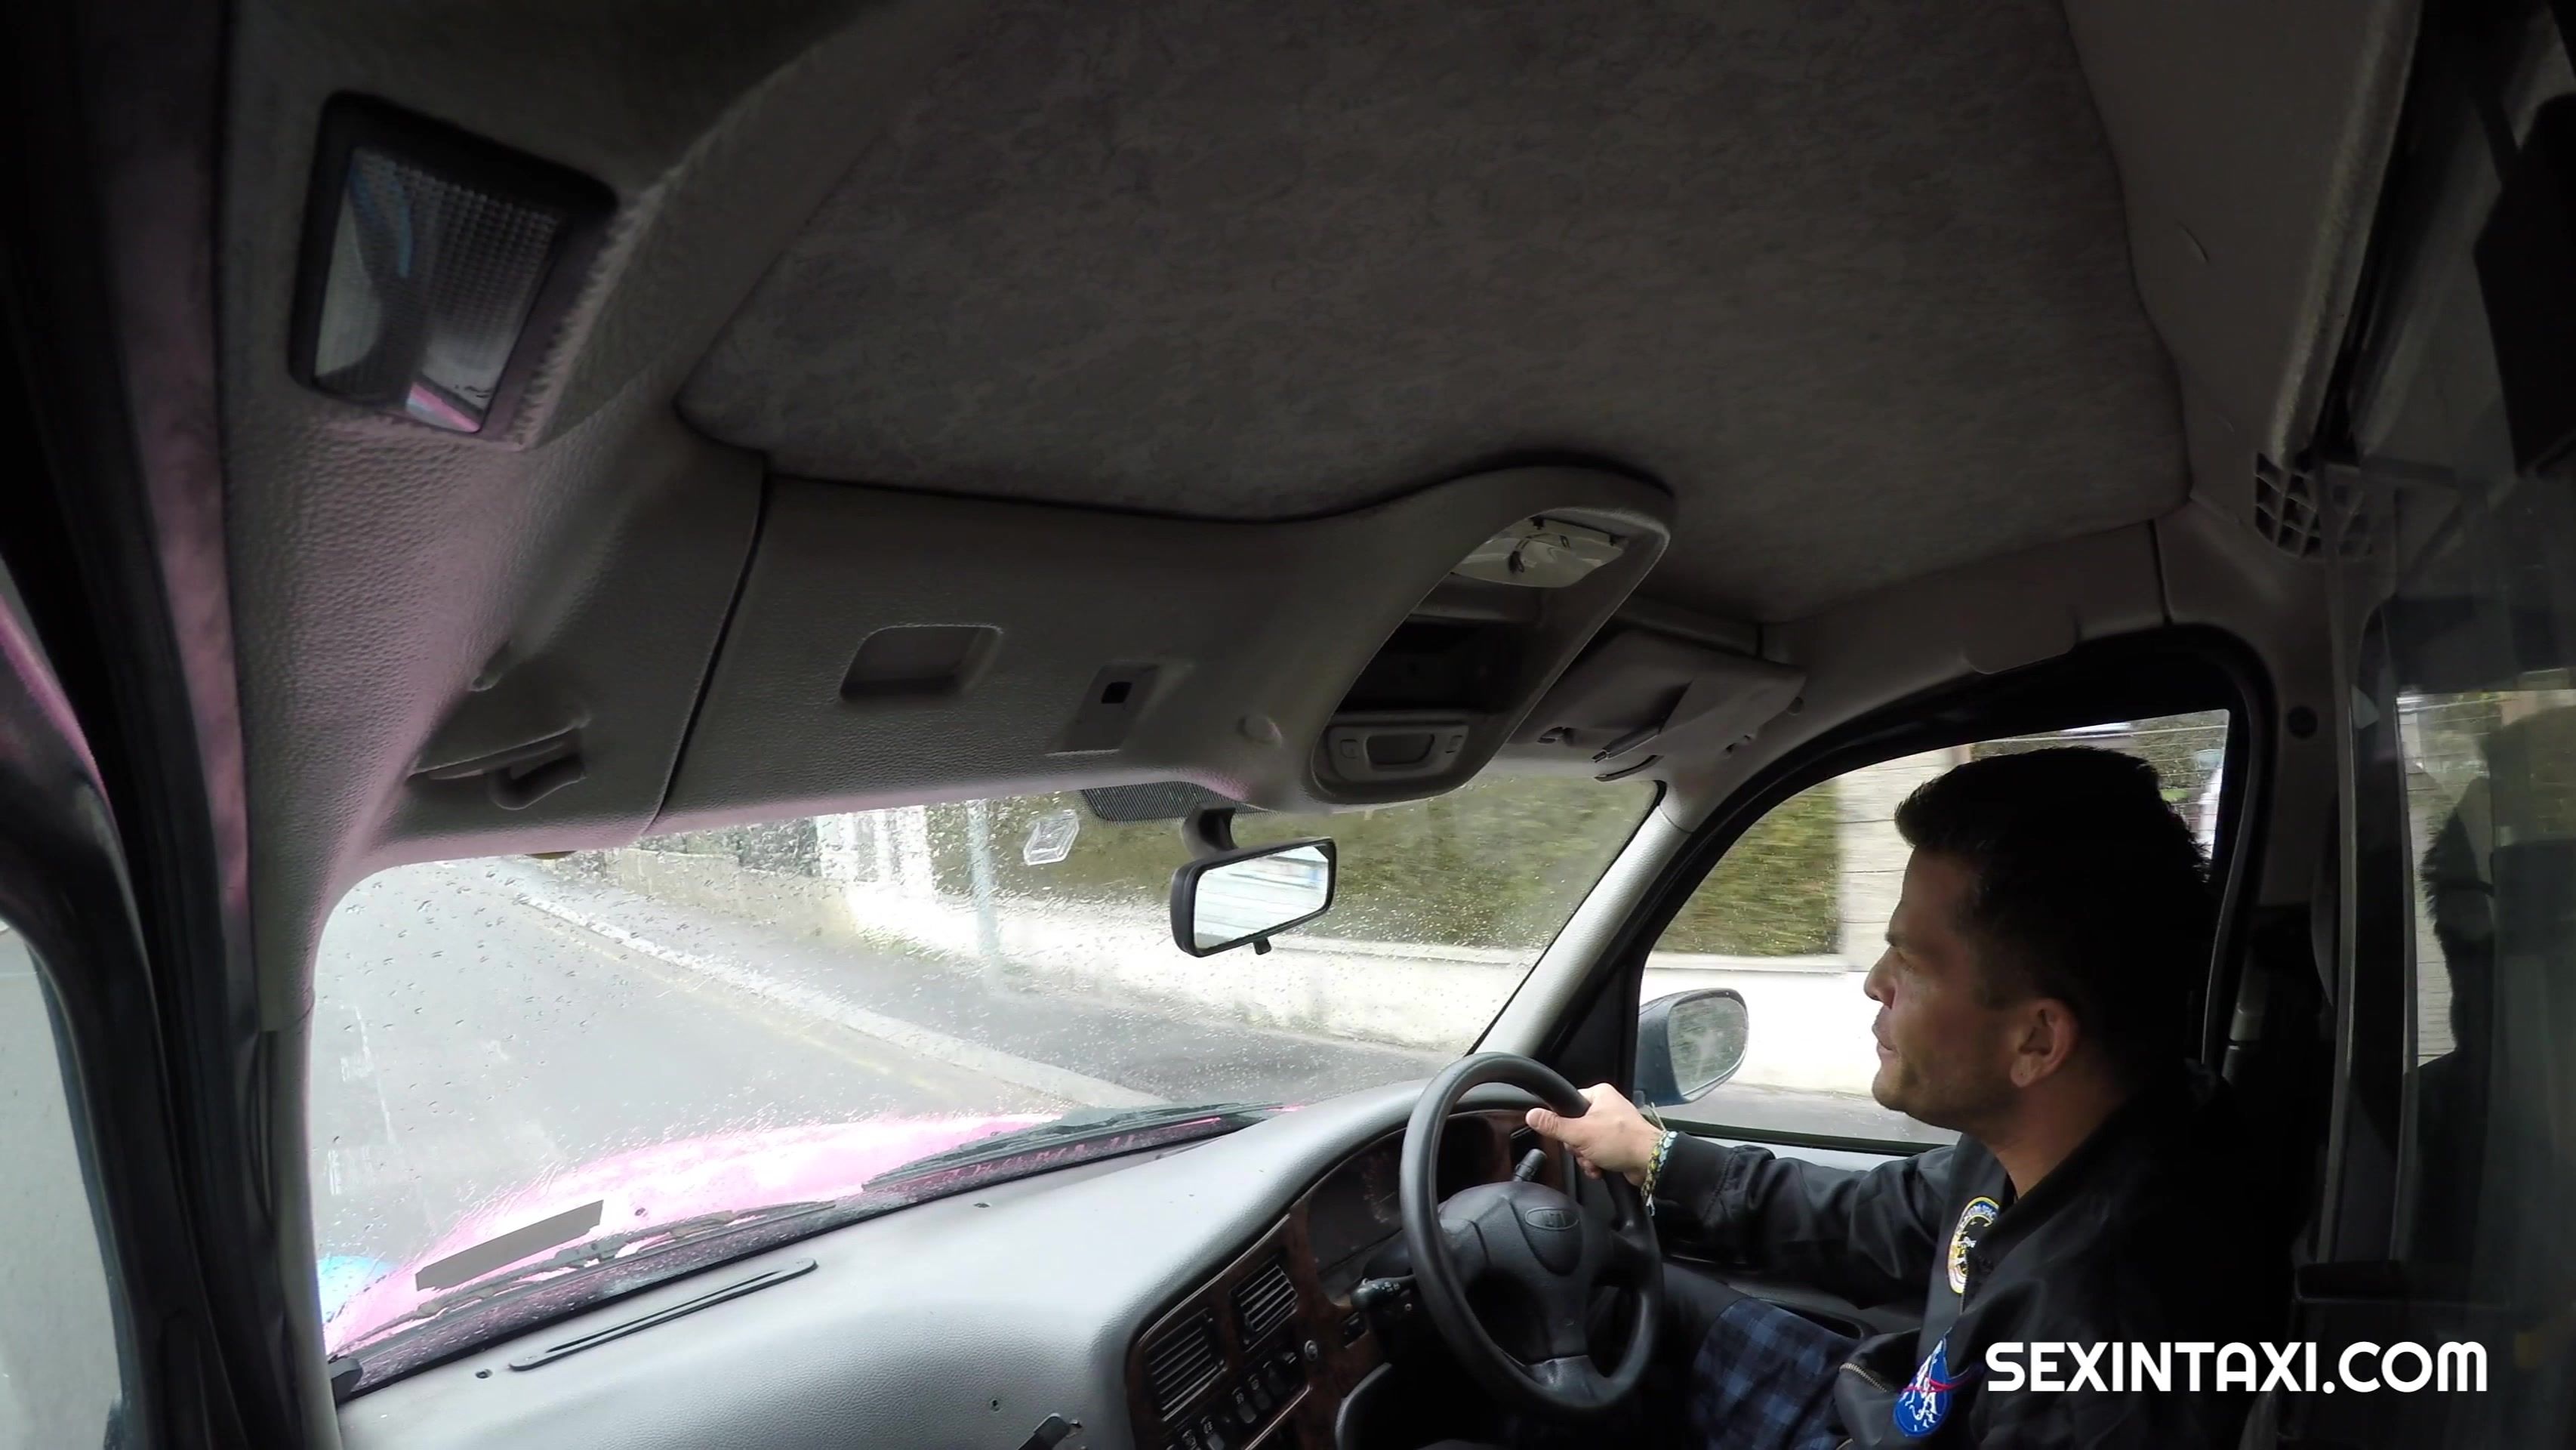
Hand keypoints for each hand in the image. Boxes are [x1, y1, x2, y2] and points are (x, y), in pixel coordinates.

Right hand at [1524, 1083, 1662, 1184]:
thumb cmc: (1623, 1141)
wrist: (1650, 1162)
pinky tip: (1600, 1168)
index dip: (1563, 1122)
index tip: (1566, 1134)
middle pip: (1574, 1127)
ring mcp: (1612, 1126)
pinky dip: (1596, 1162)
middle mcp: (1606, 1107)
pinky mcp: (1617, 1143)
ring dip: (1585, 1157)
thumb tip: (1533, 1115)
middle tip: (1583, 1149)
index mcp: (1599, 1095)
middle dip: (1577, 1146)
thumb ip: (1554, 1125)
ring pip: (1584, 1142)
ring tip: (1594, 1161)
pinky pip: (1596, 1152)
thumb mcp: (1580, 1132)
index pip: (1568, 1104)